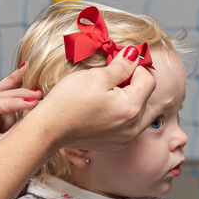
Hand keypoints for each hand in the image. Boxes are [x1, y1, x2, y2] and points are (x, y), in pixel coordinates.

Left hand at [0, 64, 42, 163]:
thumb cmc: (0, 174)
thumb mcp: (11, 148)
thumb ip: (22, 127)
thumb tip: (38, 107)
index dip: (14, 102)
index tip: (34, 103)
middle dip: (18, 93)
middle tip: (39, 93)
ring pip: (1, 95)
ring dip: (17, 85)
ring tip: (31, 72)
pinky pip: (9, 103)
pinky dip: (19, 93)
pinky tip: (27, 76)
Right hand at [29, 46, 155, 151]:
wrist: (49, 128)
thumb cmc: (69, 101)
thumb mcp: (97, 76)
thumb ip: (122, 65)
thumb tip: (135, 55)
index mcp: (132, 108)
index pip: (149, 80)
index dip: (135, 68)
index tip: (119, 65)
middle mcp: (133, 127)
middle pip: (148, 98)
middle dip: (135, 85)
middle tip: (113, 80)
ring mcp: (125, 139)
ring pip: (141, 114)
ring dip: (132, 101)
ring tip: (109, 95)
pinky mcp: (115, 144)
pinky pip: (129, 126)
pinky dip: (123, 115)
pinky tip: (104, 109)